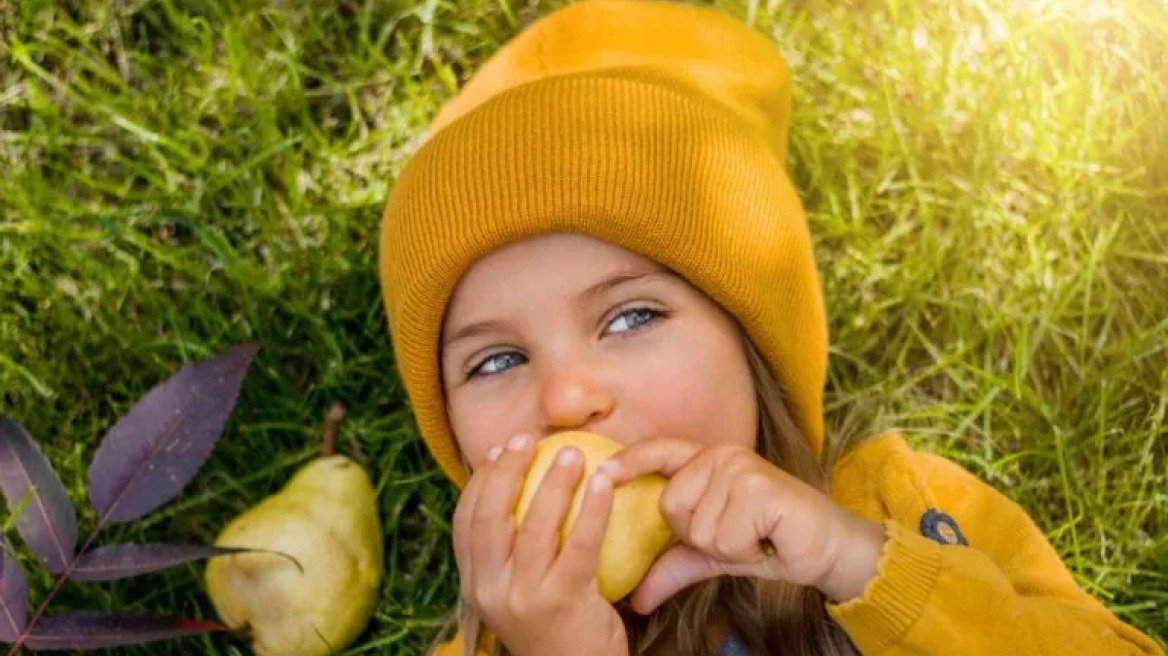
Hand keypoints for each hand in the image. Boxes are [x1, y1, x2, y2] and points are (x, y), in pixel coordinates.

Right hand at [454, 434, 628, 655]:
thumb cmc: (556, 628)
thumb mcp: (520, 592)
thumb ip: (514, 552)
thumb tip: (521, 487)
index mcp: (475, 585)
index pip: (465, 522)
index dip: (480, 481)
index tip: (498, 450)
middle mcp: (490, 590)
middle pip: (491, 517)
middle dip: (506, 471)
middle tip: (527, 439)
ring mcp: (524, 597)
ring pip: (534, 527)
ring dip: (553, 482)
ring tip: (571, 453)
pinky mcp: (563, 602)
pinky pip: (580, 545)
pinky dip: (592, 509)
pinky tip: (603, 483)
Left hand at [599, 438, 886, 613]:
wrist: (825, 549)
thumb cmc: (769, 543)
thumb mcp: (713, 555)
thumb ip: (673, 566)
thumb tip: (636, 599)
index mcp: (707, 461)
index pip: (659, 451)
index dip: (629, 460)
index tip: (601, 472)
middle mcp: (721, 456)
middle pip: (671, 505)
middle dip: (700, 536)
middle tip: (738, 535)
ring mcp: (740, 468)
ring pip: (698, 526)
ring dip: (726, 547)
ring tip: (754, 537)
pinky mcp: (758, 487)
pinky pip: (724, 536)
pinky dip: (744, 551)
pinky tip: (766, 540)